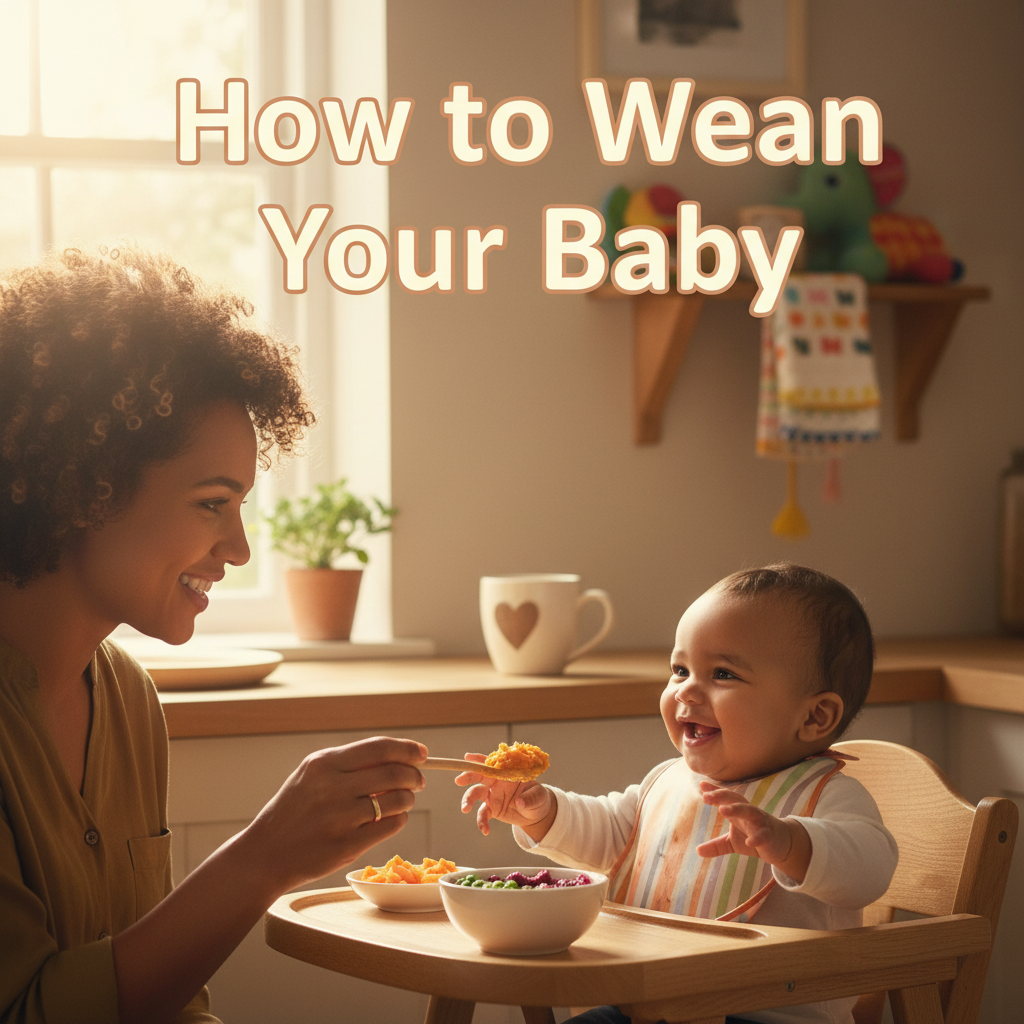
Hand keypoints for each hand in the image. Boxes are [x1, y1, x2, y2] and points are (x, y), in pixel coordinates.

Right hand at [237, 735, 426, 894]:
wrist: (264, 854)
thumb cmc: (293, 811)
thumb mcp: (311, 776)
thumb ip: (350, 765)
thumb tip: (399, 757)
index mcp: (323, 763)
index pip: (379, 748)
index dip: (406, 749)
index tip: (422, 753)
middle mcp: (331, 787)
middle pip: (393, 773)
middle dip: (414, 775)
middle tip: (419, 779)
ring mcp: (339, 818)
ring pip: (397, 800)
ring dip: (408, 798)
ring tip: (405, 799)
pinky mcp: (347, 845)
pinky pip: (391, 826)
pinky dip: (400, 819)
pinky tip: (394, 818)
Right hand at [456, 752, 555, 839]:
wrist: (537, 814)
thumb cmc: (538, 798)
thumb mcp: (539, 796)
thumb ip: (530, 798)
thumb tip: (519, 802)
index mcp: (507, 773)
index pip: (493, 763)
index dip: (480, 759)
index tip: (468, 758)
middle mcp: (497, 782)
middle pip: (479, 775)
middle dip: (468, 776)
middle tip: (459, 780)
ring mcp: (493, 795)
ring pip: (475, 793)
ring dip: (468, 800)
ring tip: (465, 809)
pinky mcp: (492, 809)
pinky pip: (483, 814)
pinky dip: (482, 822)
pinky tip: (485, 830)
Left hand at [695, 781, 810, 882]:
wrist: (781, 845)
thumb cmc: (754, 837)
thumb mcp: (732, 842)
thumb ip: (716, 845)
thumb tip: (697, 851)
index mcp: (738, 811)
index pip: (726, 798)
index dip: (715, 792)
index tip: (702, 785)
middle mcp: (749, 813)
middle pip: (736, 800)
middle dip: (722, 797)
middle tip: (707, 796)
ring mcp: (760, 823)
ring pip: (750, 812)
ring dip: (737, 809)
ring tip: (722, 810)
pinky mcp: (770, 836)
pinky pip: (763, 835)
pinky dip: (756, 837)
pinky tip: (748, 842)